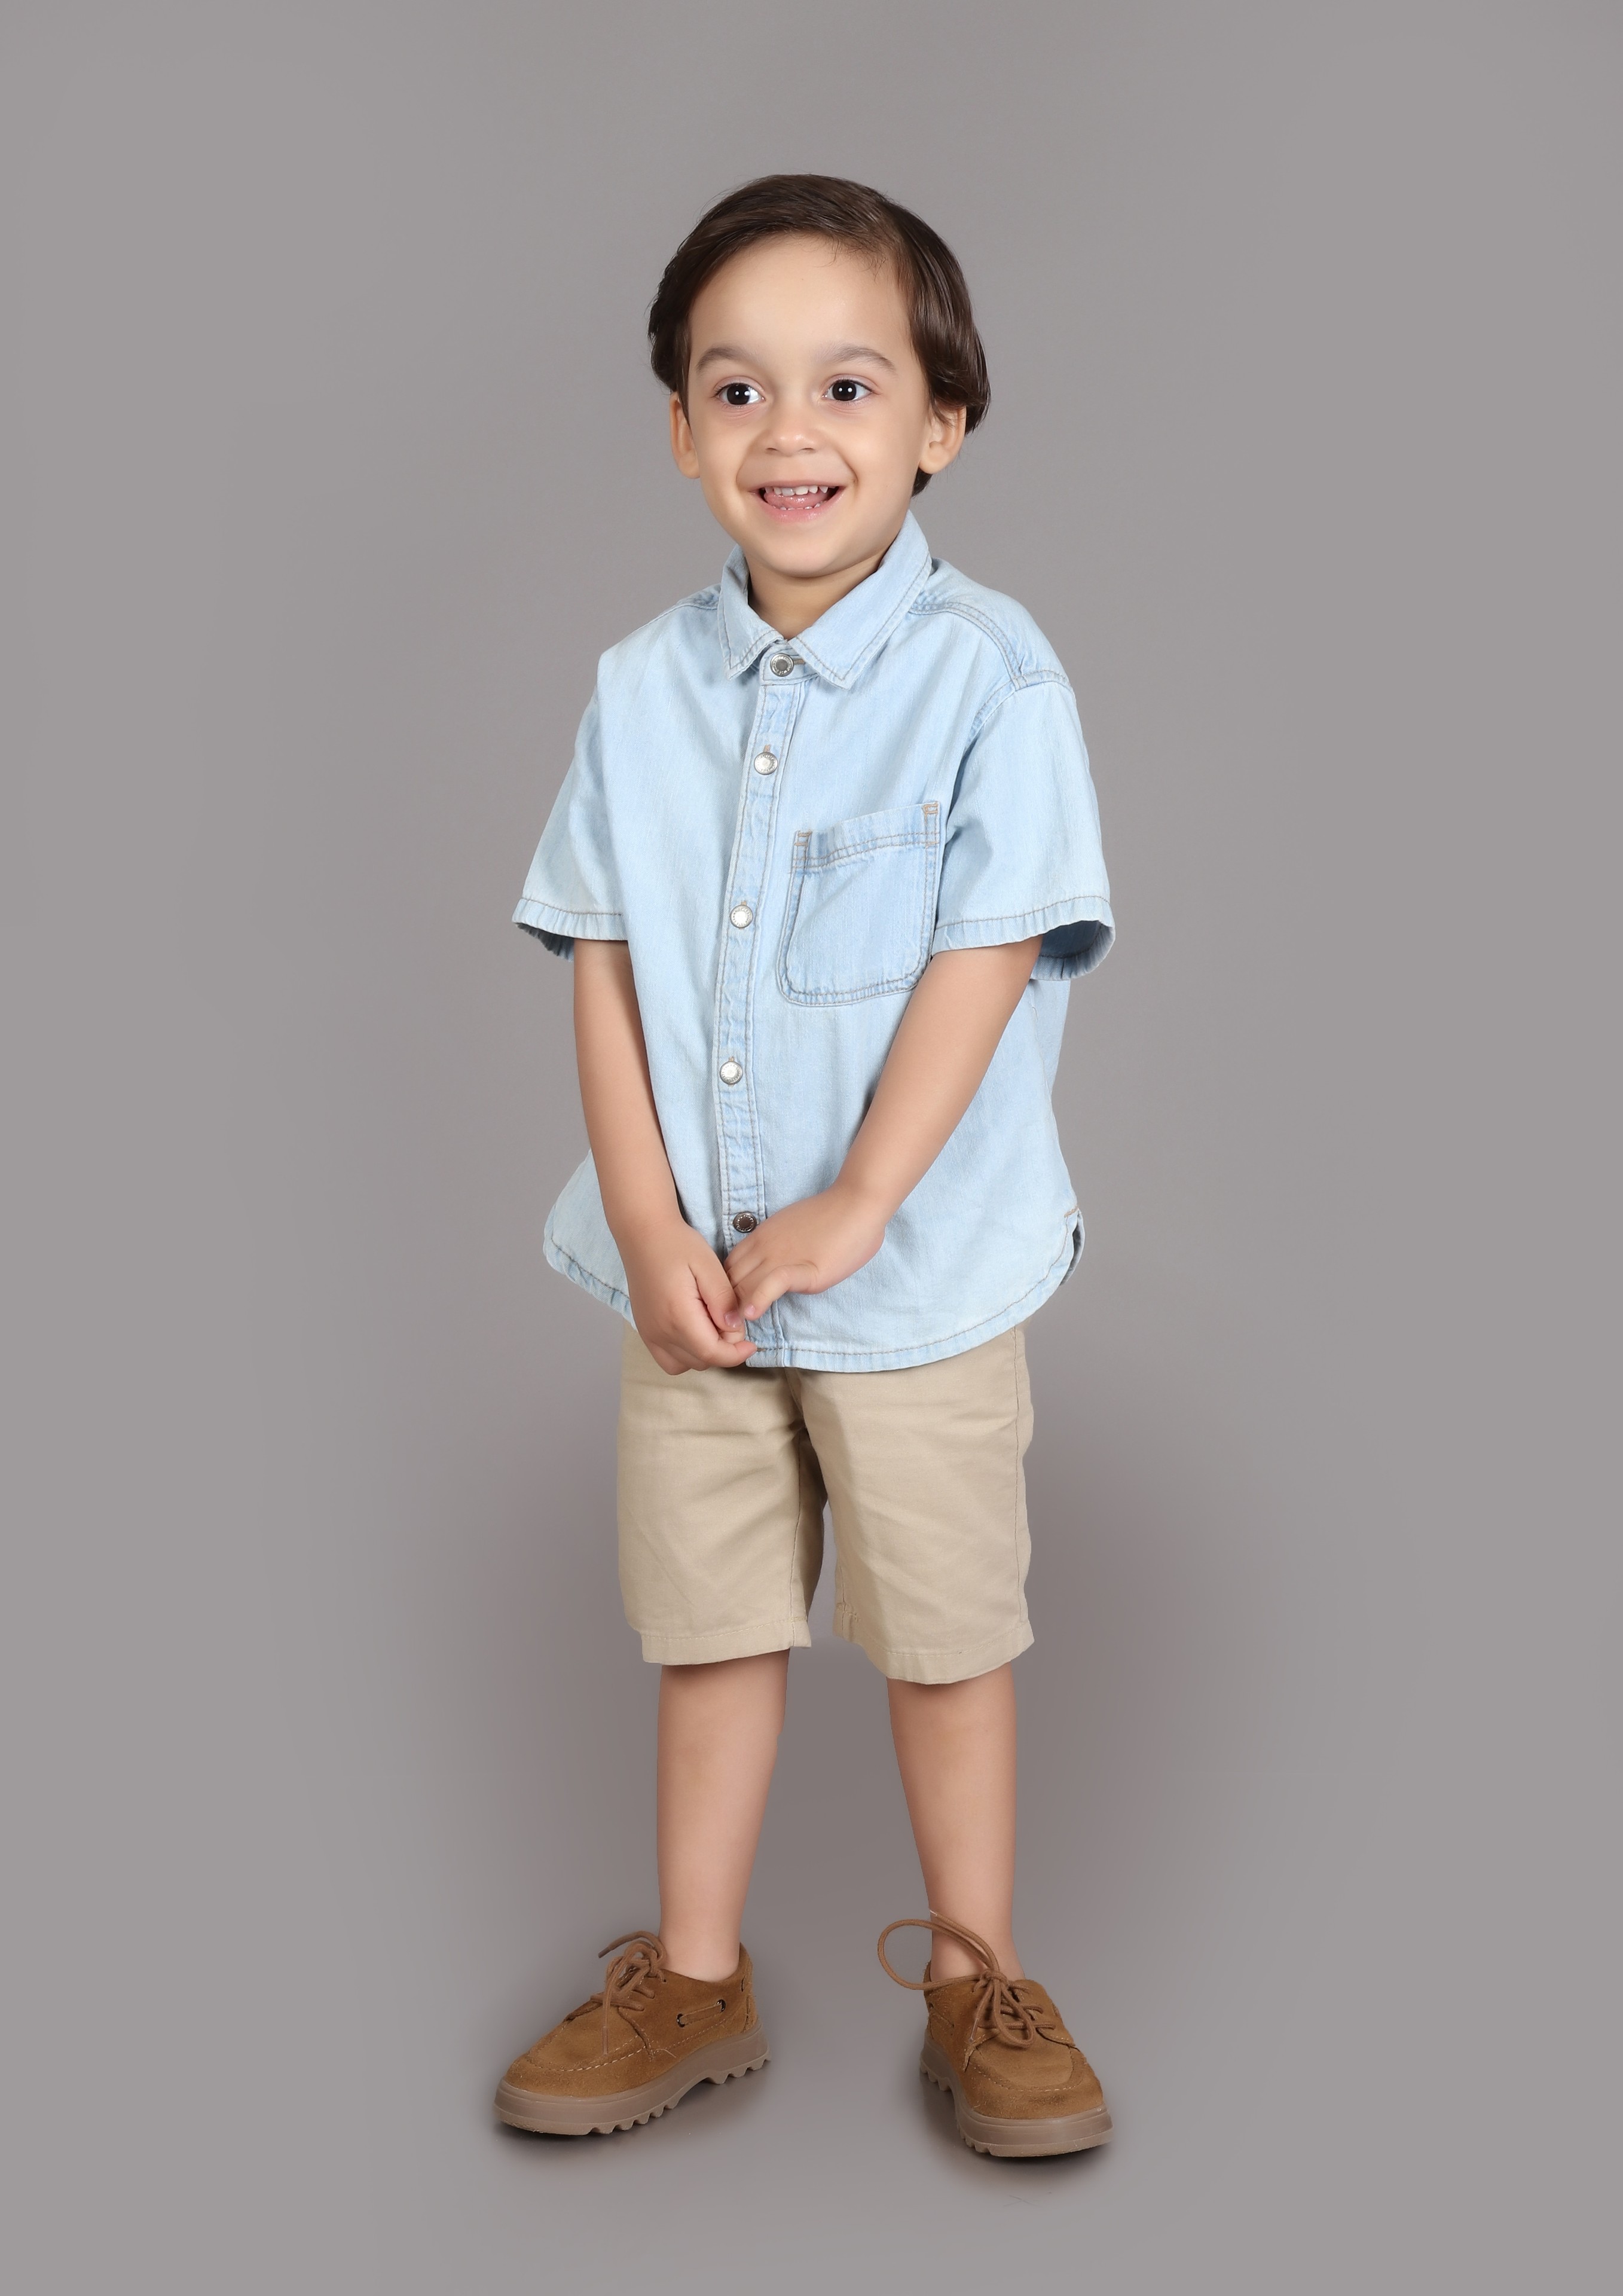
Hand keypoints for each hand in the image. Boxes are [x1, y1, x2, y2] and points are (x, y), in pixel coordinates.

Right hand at [621, 1217, 756, 1374]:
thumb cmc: (678, 1245)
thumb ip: (724, 1300)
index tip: (752, 1344)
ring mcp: (649, 1333)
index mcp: (678, 1316)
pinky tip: (695, 1331)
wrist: (643, 1234)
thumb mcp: (710, 1267)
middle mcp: (660, 1331)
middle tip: (729, 1320)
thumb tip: (735, 1328)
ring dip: (704, 1353)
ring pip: (685, 1364)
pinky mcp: (645, 1330)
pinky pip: (667, 1358)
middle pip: (701, 1361)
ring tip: (712, 1325)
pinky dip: (685, 1353)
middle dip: (723, 1349)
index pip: (712, 1353)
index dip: (736, 1354)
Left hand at [723, 1182, 887, 1321]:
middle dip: (727, 1304)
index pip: (727, 1267)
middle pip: (729, 1280)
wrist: (857, 1203)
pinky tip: (753, 1314)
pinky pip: (772, 1284)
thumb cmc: (830, 1215)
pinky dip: (759, 1300)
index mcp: (760, 1236)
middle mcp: (764, 1246)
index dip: (724, 1290)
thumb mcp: (789, 1229)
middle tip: (729, 1326)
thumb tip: (769, 1268)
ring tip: (737, 1331)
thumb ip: (775, 1248)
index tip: (731, 1308)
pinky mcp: (804, 1269)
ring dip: (737, 1309)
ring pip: (743, 1284)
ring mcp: (781, 1257)